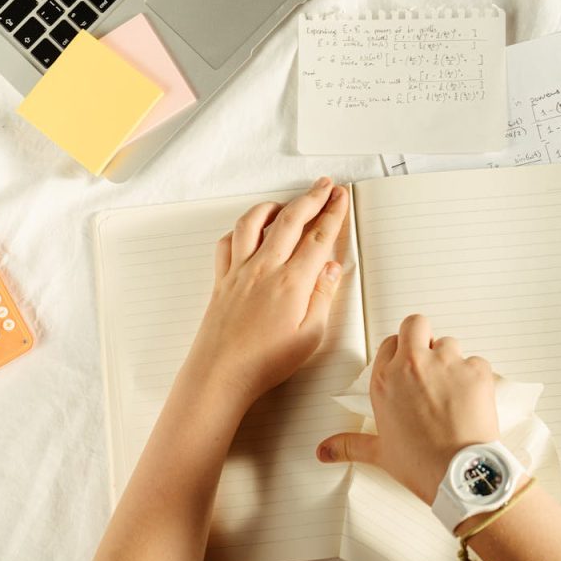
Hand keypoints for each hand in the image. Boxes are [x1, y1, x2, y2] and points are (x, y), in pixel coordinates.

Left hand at [182, 177, 349, 408]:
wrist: (220, 374)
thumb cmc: (265, 363)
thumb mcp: (310, 336)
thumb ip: (323, 296)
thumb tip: (331, 267)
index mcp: (291, 282)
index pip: (318, 237)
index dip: (332, 213)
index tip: (340, 198)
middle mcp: (264, 268)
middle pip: (291, 220)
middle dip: (312, 198)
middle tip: (325, 186)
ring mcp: (240, 271)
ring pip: (255, 223)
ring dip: (275, 206)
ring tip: (287, 202)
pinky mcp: (222, 280)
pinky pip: (228, 242)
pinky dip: (240, 229)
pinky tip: (248, 230)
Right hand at [316, 315, 499, 504]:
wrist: (460, 474)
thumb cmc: (420, 464)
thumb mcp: (380, 453)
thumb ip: (349, 445)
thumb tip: (324, 451)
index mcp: (385, 380)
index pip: (389, 343)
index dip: (399, 353)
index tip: (406, 368)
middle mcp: (413, 365)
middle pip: (415, 324)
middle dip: (423, 337)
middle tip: (430, 363)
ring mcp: (446, 364)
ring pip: (449, 343)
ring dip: (451, 360)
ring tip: (453, 391)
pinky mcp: (475, 370)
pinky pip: (476, 361)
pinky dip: (476, 377)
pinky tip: (472, 400)